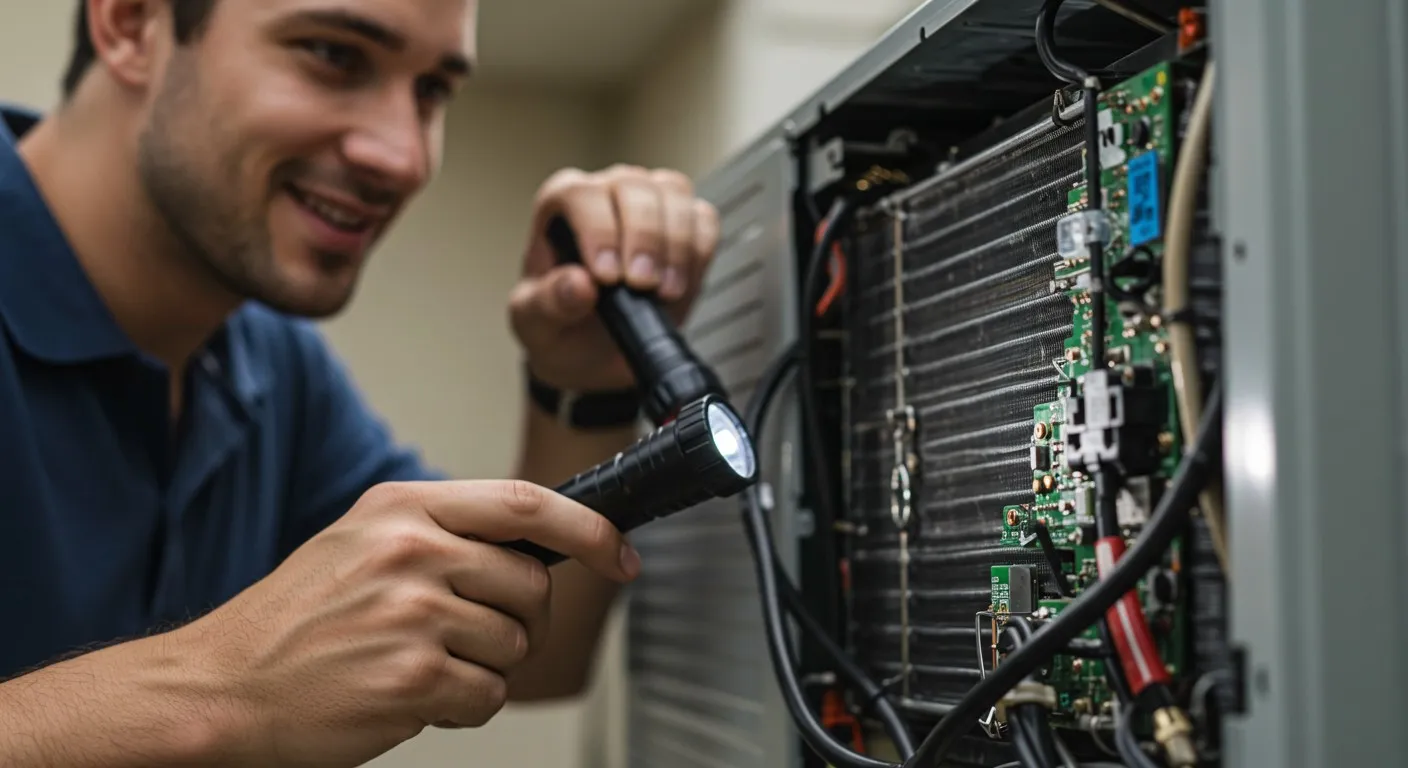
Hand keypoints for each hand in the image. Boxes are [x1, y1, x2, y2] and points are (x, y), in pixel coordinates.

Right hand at [171, 480, 640, 766]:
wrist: (223, 687)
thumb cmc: (296, 620)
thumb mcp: (363, 541)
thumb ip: (444, 530)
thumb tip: (537, 545)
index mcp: (403, 507)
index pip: (527, 504)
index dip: (589, 529)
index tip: (619, 552)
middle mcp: (411, 551)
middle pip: (531, 585)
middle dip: (521, 622)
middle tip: (472, 637)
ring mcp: (413, 613)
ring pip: (514, 645)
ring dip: (483, 668)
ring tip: (420, 663)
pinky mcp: (412, 678)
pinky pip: (488, 697)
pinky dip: (463, 707)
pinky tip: (413, 696)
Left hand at [510, 164, 720, 392]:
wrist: (596, 352)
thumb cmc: (560, 327)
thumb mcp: (538, 324)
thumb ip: (550, 303)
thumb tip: (579, 284)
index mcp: (561, 205)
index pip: (581, 194)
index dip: (598, 231)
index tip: (607, 277)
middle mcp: (606, 193)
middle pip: (634, 186)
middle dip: (643, 237)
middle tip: (642, 285)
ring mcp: (650, 203)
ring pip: (674, 193)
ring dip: (676, 243)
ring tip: (664, 292)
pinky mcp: (685, 226)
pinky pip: (703, 220)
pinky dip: (698, 253)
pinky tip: (680, 286)